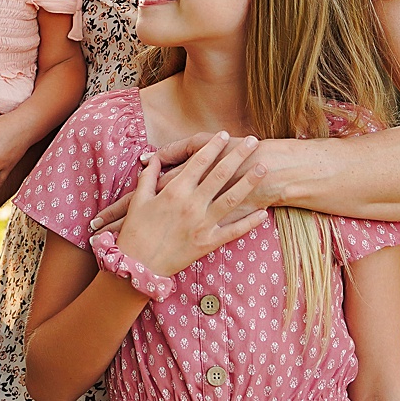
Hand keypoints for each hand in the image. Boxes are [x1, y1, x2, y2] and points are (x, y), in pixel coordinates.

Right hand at [114, 133, 266, 277]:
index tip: (225, 134)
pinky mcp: (208, 243)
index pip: (198, 162)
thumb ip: (148, 177)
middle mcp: (192, 204)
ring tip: (263, 168)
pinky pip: (233, 231)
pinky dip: (250, 222)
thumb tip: (152, 159)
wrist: (138, 266)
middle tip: (253, 142)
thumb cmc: (135, 231)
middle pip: (220, 174)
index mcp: (174, 191)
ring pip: (231, 199)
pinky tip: (264, 213)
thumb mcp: (138, 199)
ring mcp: (202, 224)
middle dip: (238, 155)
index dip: (213, 146)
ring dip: (249, 182)